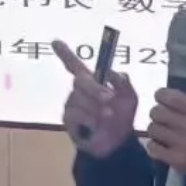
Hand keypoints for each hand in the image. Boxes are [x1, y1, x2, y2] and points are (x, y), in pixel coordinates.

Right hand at [53, 39, 138, 158]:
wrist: (117, 144)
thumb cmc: (122, 118)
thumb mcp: (130, 98)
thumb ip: (124, 83)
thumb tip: (113, 72)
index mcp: (92, 82)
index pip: (75, 65)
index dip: (65, 54)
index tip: (55, 41)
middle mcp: (79, 90)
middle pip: (81, 80)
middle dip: (96, 89)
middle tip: (110, 99)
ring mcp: (71, 104)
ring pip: (79, 98)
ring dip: (97, 108)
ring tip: (108, 117)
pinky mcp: (68, 119)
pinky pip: (76, 114)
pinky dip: (90, 120)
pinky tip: (96, 126)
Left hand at [147, 81, 185, 174]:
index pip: (169, 96)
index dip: (162, 95)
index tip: (165, 98)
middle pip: (157, 112)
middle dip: (159, 113)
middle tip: (165, 117)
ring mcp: (181, 144)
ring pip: (153, 129)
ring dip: (157, 130)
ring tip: (164, 133)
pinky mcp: (176, 161)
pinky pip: (152, 148)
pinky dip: (155, 147)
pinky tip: (163, 147)